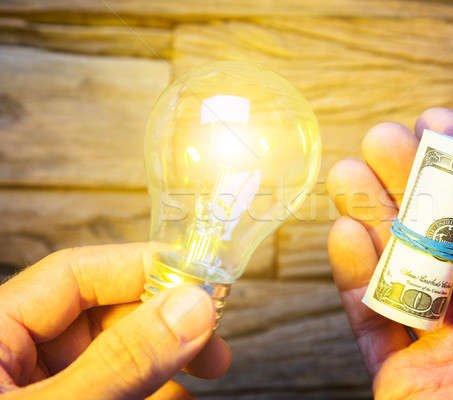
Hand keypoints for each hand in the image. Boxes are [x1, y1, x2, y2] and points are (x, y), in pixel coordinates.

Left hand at [0, 243, 230, 399]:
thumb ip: (121, 360)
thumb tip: (190, 308)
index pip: (75, 273)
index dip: (142, 267)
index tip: (198, 277)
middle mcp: (13, 354)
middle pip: (104, 313)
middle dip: (167, 323)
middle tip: (212, 339)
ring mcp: (36, 387)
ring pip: (115, 354)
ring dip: (166, 360)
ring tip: (204, 372)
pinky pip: (110, 388)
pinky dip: (150, 389)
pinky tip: (177, 397)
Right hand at [327, 108, 452, 398]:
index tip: (436, 122)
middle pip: (435, 232)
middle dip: (406, 181)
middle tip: (380, 140)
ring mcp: (434, 338)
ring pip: (394, 265)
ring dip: (370, 216)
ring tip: (347, 174)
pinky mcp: (395, 368)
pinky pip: (369, 315)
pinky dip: (352, 274)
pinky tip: (344, 235)